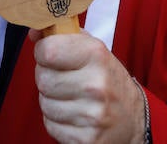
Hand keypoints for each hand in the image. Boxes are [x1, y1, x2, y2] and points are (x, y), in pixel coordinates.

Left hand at [30, 30, 145, 142]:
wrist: (132, 118)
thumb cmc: (107, 78)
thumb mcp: (93, 48)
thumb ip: (63, 35)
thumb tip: (34, 32)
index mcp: (96, 55)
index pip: (48, 51)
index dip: (42, 51)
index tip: (48, 53)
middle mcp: (95, 85)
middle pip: (43, 79)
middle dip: (46, 76)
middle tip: (60, 76)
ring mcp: (92, 115)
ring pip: (44, 104)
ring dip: (51, 100)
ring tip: (69, 96)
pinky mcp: (86, 139)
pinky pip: (50, 125)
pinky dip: (56, 120)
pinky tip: (72, 113)